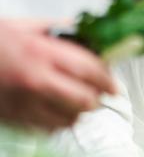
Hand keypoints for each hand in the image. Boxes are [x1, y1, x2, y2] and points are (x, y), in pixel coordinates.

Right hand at [0, 19, 116, 130]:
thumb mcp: (20, 26)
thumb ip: (55, 30)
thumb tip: (85, 32)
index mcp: (40, 53)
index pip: (90, 70)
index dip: (108, 80)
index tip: (114, 86)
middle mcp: (36, 81)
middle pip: (85, 101)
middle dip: (96, 99)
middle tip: (96, 95)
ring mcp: (25, 104)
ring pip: (70, 120)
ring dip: (78, 112)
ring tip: (74, 103)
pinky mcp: (15, 120)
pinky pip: (50, 130)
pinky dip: (58, 123)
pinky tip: (55, 112)